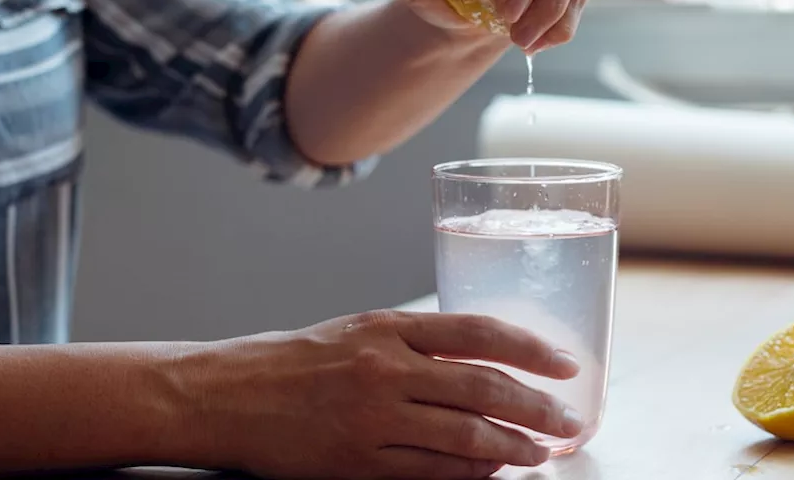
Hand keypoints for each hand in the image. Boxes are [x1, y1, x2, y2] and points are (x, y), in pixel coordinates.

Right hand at [174, 310, 582, 479]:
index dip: (530, 349)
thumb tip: (481, 363)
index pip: (479, 332)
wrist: (225, 395)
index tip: (565, 363)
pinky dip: (469, 473)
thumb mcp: (357, 331)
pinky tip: (491, 471)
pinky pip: (430, 471)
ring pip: (464, 434)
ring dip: (513, 445)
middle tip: (568, 418)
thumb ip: (416, 343)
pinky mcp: (358, 461)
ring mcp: (373, 417)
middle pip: (483, 386)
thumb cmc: (292, 361)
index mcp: (389, 327)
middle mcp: (386, 368)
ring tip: (541, 450)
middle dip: (536, 405)